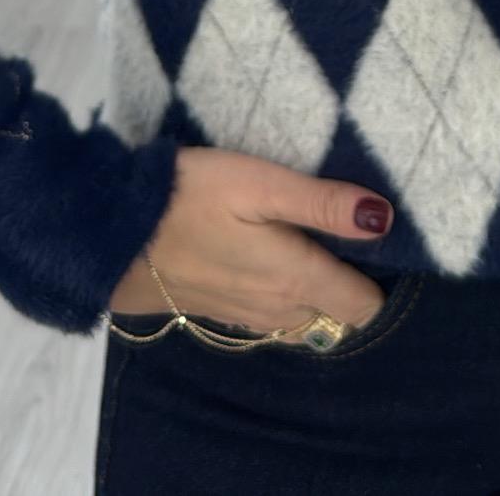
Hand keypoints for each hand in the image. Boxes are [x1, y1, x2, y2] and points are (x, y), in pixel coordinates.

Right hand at [106, 148, 395, 334]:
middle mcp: (279, 309)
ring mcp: (249, 316)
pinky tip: (276, 256)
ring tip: (317, 239)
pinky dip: (288, 293)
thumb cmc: (193, 197)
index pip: (362, 305)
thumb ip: (322, 204)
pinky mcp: (224, 311)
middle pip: (337, 312)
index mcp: (296, 279)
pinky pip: (275, 315)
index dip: (380, 275)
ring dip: (319, 289)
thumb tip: (385, 219)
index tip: (381, 237)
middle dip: (354, 281)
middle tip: (349, 230)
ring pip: (306, 315)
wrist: (114, 234)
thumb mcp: (260, 184)